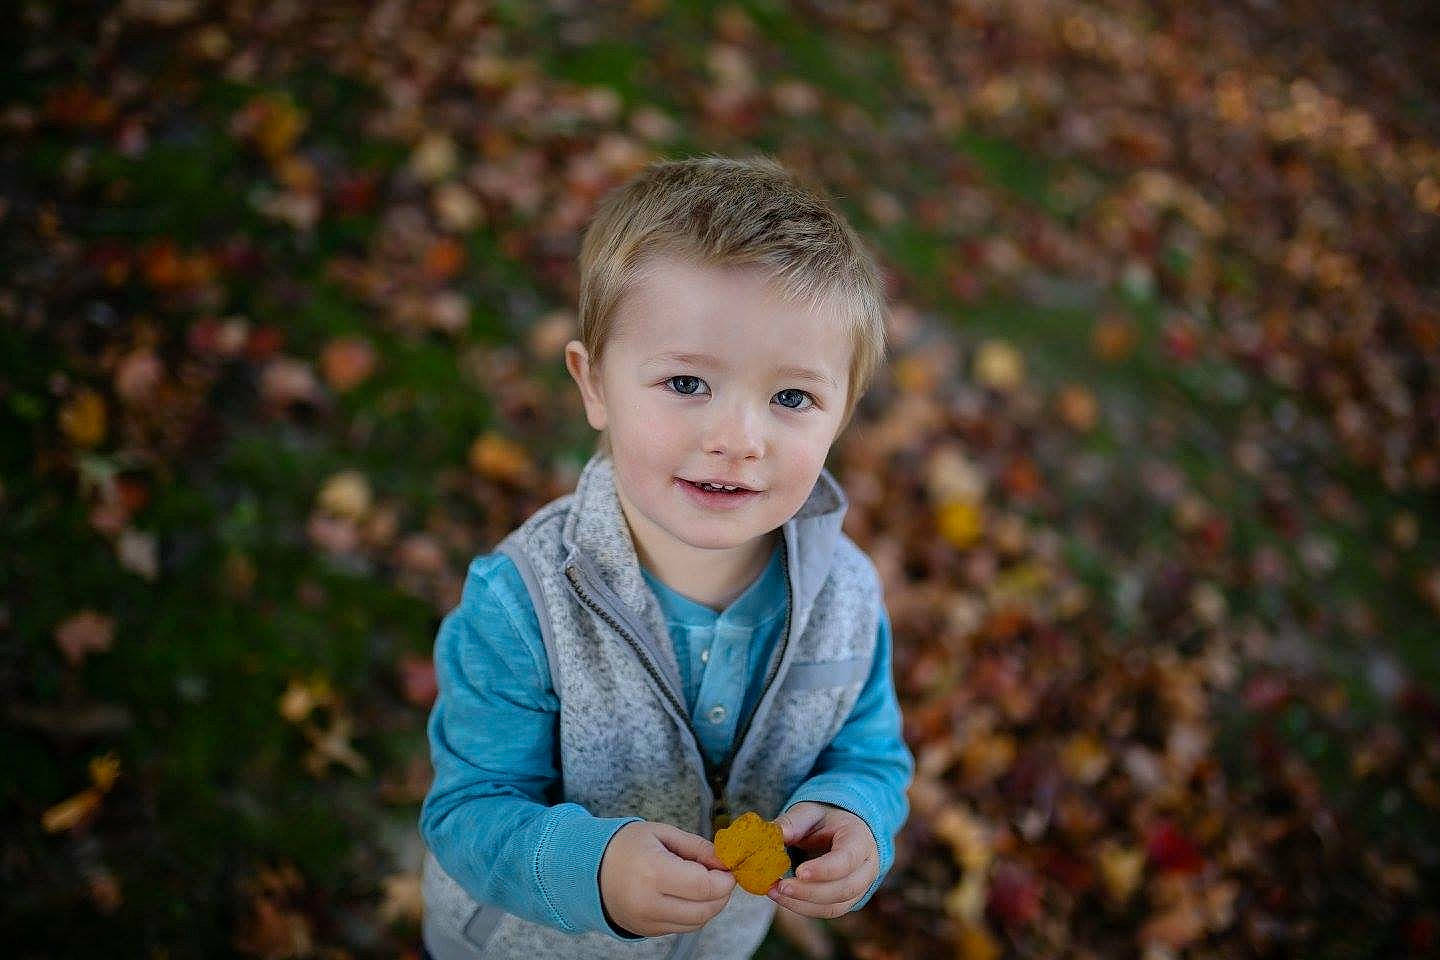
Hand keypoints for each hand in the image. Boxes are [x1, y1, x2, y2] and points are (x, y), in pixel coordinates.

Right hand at [599, 820, 735, 936]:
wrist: (588, 869)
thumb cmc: (625, 846)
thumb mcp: (662, 834)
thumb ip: (697, 847)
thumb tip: (724, 861)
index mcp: (653, 872)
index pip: (704, 886)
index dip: (724, 878)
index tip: (728, 867)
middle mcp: (649, 902)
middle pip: (705, 909)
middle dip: (722, 894)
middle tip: (722, 876)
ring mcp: (646, 921)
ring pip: (696, 922)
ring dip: (710, 905)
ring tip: (704, 883)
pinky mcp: (645, 931)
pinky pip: (682, 927)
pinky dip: (693, 912)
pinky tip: (688, 894)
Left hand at [768, 802, 878, 918]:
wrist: (840, 831)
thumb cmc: (825, 820)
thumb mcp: (809, 812)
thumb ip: (793, 822)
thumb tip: (774, 833)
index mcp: (860, 839)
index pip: (847, 859)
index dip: (824, 869)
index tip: (798, 872)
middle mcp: (866, 867)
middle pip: (844, 888)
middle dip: (809, 892)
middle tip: (780, 886)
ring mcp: (860, 888)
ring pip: (835, 906)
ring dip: (802, 904)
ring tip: (774, 891)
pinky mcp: (846, 901)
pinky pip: (827, 911)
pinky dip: (803, 908)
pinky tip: (782, 897)